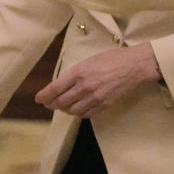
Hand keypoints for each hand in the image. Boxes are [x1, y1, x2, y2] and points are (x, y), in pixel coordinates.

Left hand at [35, 43, 161, 117]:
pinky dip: (78, 113)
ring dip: (65, 109)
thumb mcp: (90, 60)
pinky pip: (86, 114)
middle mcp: (84, 86)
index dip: (44, 95)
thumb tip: (62, 84)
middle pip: (61, 102)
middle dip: (52, 104)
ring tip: (63, 106)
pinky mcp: (104, 105)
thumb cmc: (114, 58)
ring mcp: (95, 98)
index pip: (55, 88)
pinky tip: (77, 109)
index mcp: (79, 72)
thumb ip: (76, 73)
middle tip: (49, 103)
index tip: (39, 99)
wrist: (135, 66)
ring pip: (72, 110)